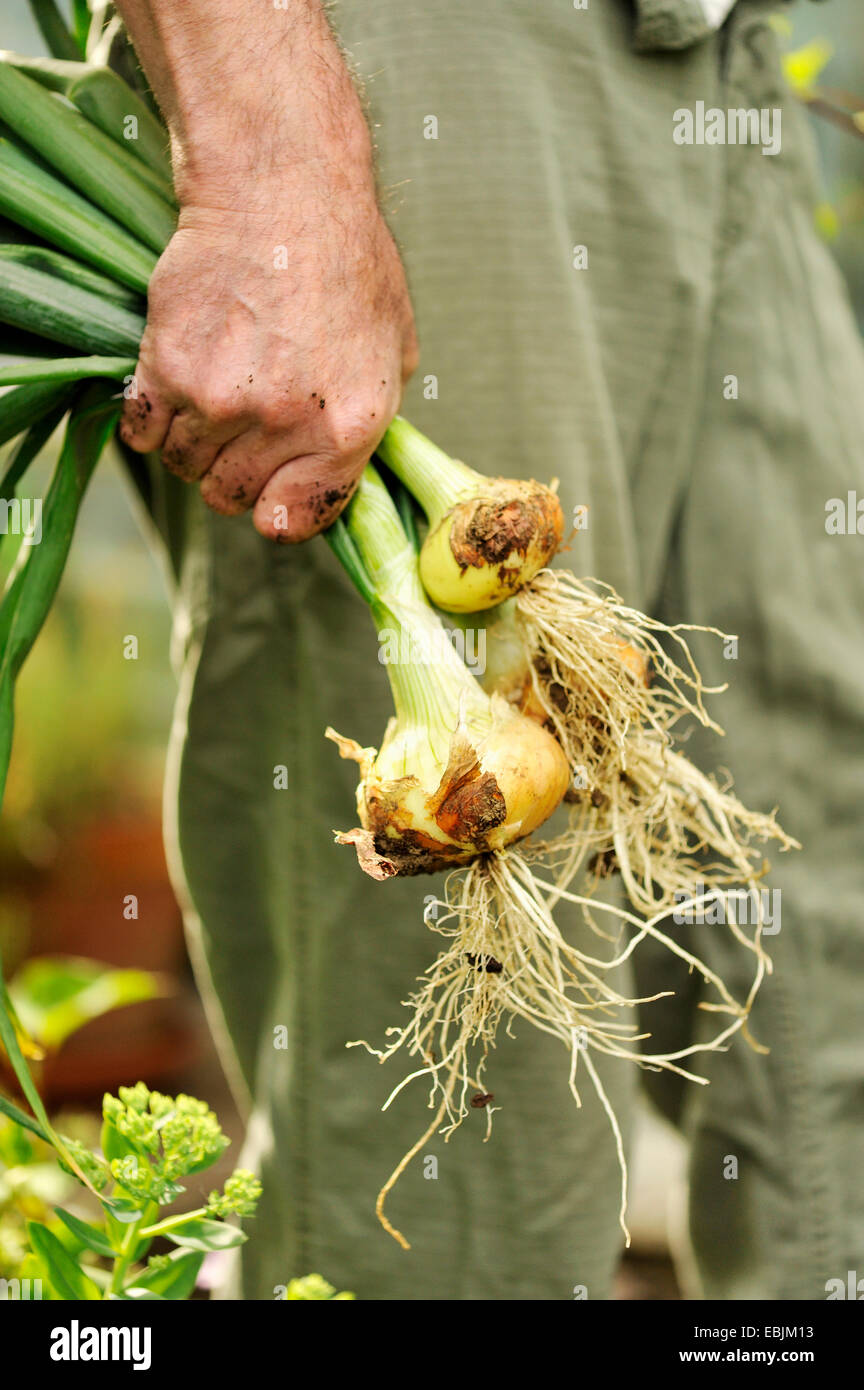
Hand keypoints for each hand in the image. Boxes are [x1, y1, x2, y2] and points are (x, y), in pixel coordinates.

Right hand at [120, 187, 417, 541]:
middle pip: (230, 496)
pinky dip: (149, 420)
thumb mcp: (394, 350)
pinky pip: (142, 432)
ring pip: (183, 465)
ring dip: (190, 442)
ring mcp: (220, 398)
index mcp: (349, 427)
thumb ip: (369, 424)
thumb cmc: (347, 263)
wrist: (283, 188)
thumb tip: (339, 478)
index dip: (277, 512)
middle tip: (240, 430)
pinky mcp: (166, 366)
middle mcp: (284, 422)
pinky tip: (171, 389)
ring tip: (211, 395)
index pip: (294, 519)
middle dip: (232, 472)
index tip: (268, 497)